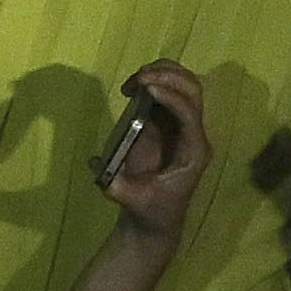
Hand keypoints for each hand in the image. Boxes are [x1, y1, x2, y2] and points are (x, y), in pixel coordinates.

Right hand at [99, 62, 209, 241]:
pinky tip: (134, 87)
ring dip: (164, 72)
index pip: (190, 115)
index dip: (171, 98)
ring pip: (186, 85)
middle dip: (169, 77)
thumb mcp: (131, 201)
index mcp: (192, 152)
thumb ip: (116, 186)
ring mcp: (183, 125)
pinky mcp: (170, 122)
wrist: (155, 218)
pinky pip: (171, 91)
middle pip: (193, 92)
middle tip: (139, 79)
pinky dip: (156, 80)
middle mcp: (193, 134)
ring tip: (136, 79)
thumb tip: (97, 165)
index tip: (146, 89)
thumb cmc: (150, 210)